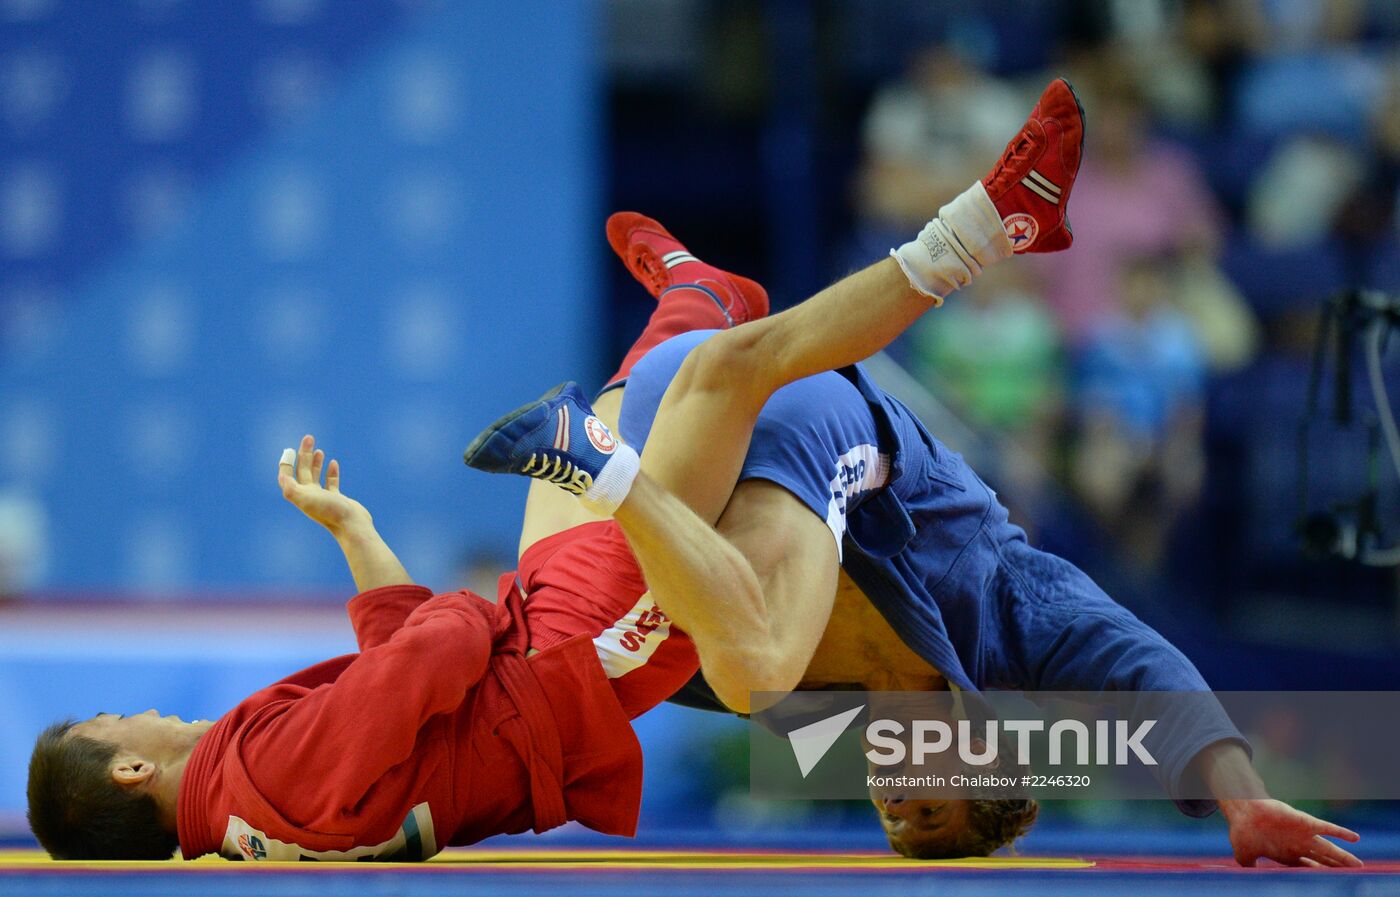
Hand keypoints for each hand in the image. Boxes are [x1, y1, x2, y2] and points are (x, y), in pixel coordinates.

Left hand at [277, 434, 372, 536]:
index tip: (290, 450)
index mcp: (300, 495)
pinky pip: (331, 482)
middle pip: (302, 472)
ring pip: (316, 476)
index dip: (286, 463)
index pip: (287, 476)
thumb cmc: (329, 511)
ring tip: (319, 450)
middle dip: (304, 454)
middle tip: (309, 438)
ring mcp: (323, 497)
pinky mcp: (337, 499)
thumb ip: (291, 488)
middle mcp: (309, 496)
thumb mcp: (307, 498)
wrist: (352, 525)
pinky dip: (331, 472)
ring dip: (315, 462)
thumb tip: (282, 476)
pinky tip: (333, 462)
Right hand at [1222, 799, 1360, 867]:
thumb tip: (1249, 877)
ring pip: (1328, 849)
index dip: (1321, 874)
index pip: (1309, 868)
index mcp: (1287, 855)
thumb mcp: (1245, 855)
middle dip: (1337, 867)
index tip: (1333, 881)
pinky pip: (1327, 828)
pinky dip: (1341, 833)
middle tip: (1352, 874)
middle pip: (1323, 860)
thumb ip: (1250, 867)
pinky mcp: (1304, 822)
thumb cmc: (1242, 832)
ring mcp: (1303, 835)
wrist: (1241, 811)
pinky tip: (1355, 838)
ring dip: (1344, 856)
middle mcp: (1298, 846)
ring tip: (1359, 865)